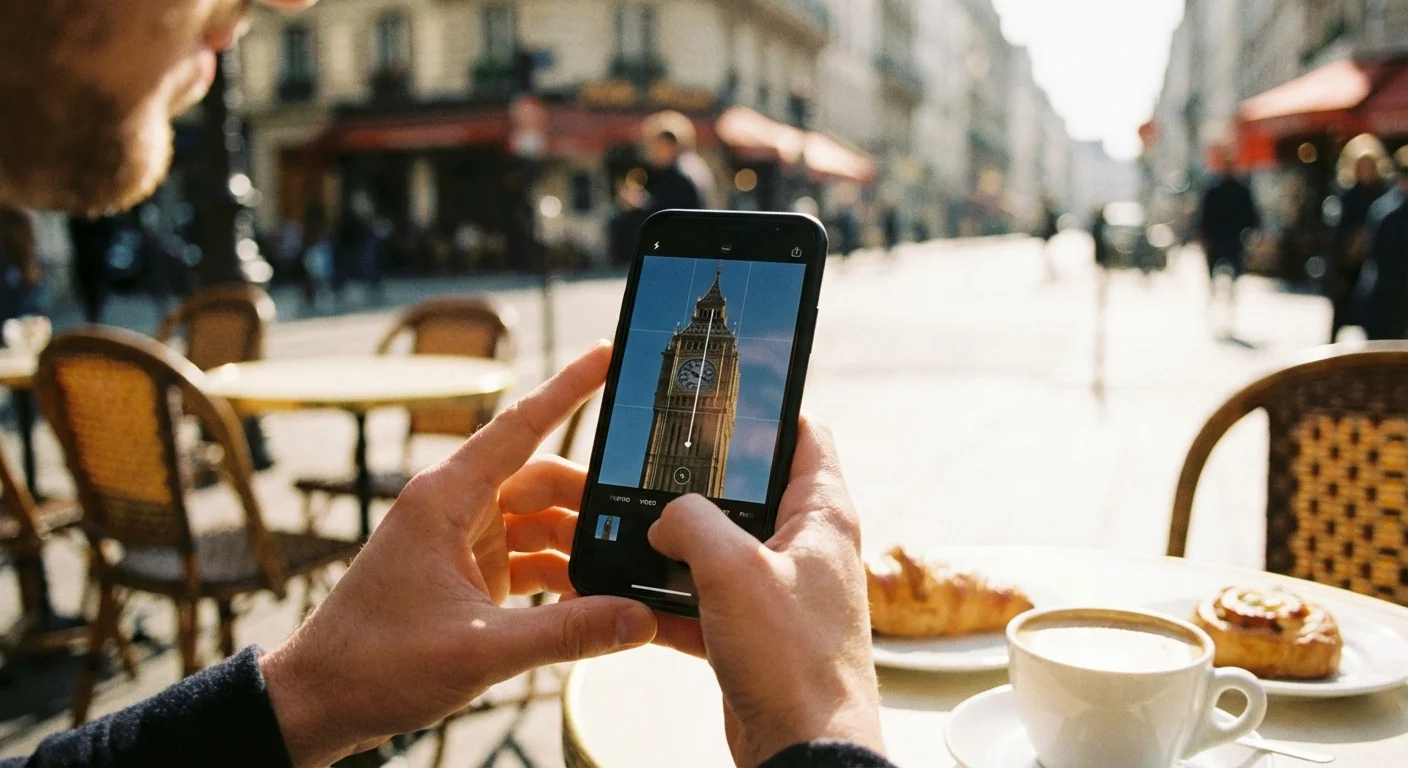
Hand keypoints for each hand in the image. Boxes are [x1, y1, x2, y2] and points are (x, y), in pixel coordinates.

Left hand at [259, 344, 656, 766]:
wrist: (319, 702)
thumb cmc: (374, 664)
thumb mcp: (480, 651)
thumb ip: (565, 632)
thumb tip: (637, 619)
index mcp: (445, 499)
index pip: (520, 426)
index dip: (567, 388)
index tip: (605, 353)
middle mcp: (454, 508)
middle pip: (542, 479)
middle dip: (593, 500)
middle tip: (644, 523)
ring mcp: (461, 542)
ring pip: (539, 522)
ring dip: (579, 544)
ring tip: (623, 572)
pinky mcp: (467, 575)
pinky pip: (529, 558)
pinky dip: (561, 574)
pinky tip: (592, 600)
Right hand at [647, 417, 883, 766]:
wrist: (803, 752)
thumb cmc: (793, 662)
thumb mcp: (733, 569)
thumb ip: (691, 521)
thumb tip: (664, 514)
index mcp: (823, 516)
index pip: (805, 435)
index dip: (768, 411)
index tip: (723, 399)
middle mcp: (807, 549)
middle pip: (753, 492)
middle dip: (702, 484)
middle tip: (657, 466)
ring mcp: (781, 594)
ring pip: (723, 550)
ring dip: (679, 546)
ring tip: (634, 531)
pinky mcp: (756, 636)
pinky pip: (708, 603)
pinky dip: (673, 601)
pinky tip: (635, 598)